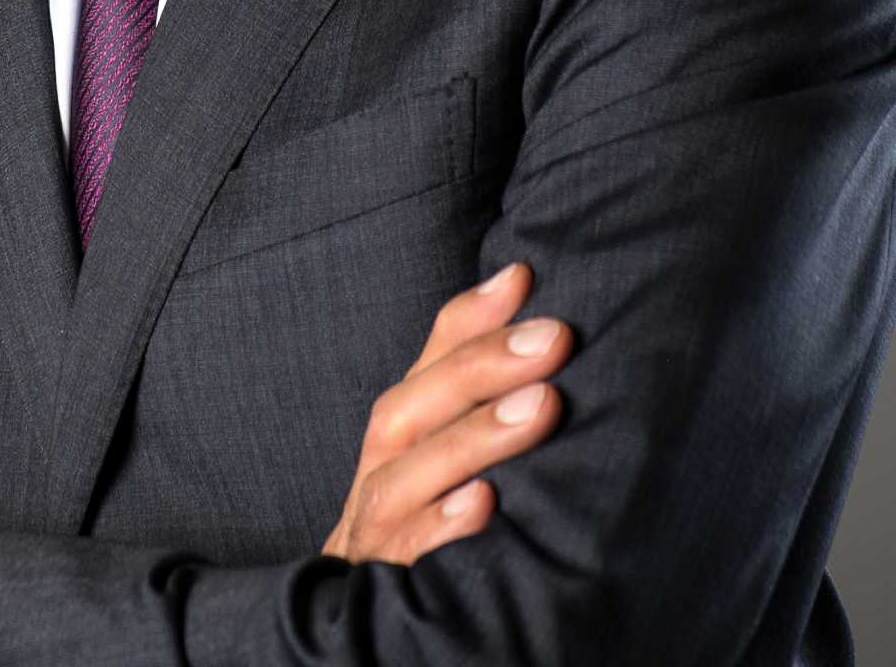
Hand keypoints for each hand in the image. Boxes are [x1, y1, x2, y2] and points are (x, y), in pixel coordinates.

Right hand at [322, 261, 569, 563]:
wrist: (355, 635)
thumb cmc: (423, 522)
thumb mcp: (446, 450)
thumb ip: (478, 385)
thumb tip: (524, 287)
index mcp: (400, 431)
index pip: (430, 360)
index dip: (473, 317)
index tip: (527, 277)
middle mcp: (380, 470)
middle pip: (411, 408)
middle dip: (482, 367)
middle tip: (554, 338)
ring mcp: (374, 529)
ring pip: (404, 478)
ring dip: (472, 439)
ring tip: (540, 407)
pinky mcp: (379, 586)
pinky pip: (404, 557)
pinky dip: (440, 530)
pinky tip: (486, 505)